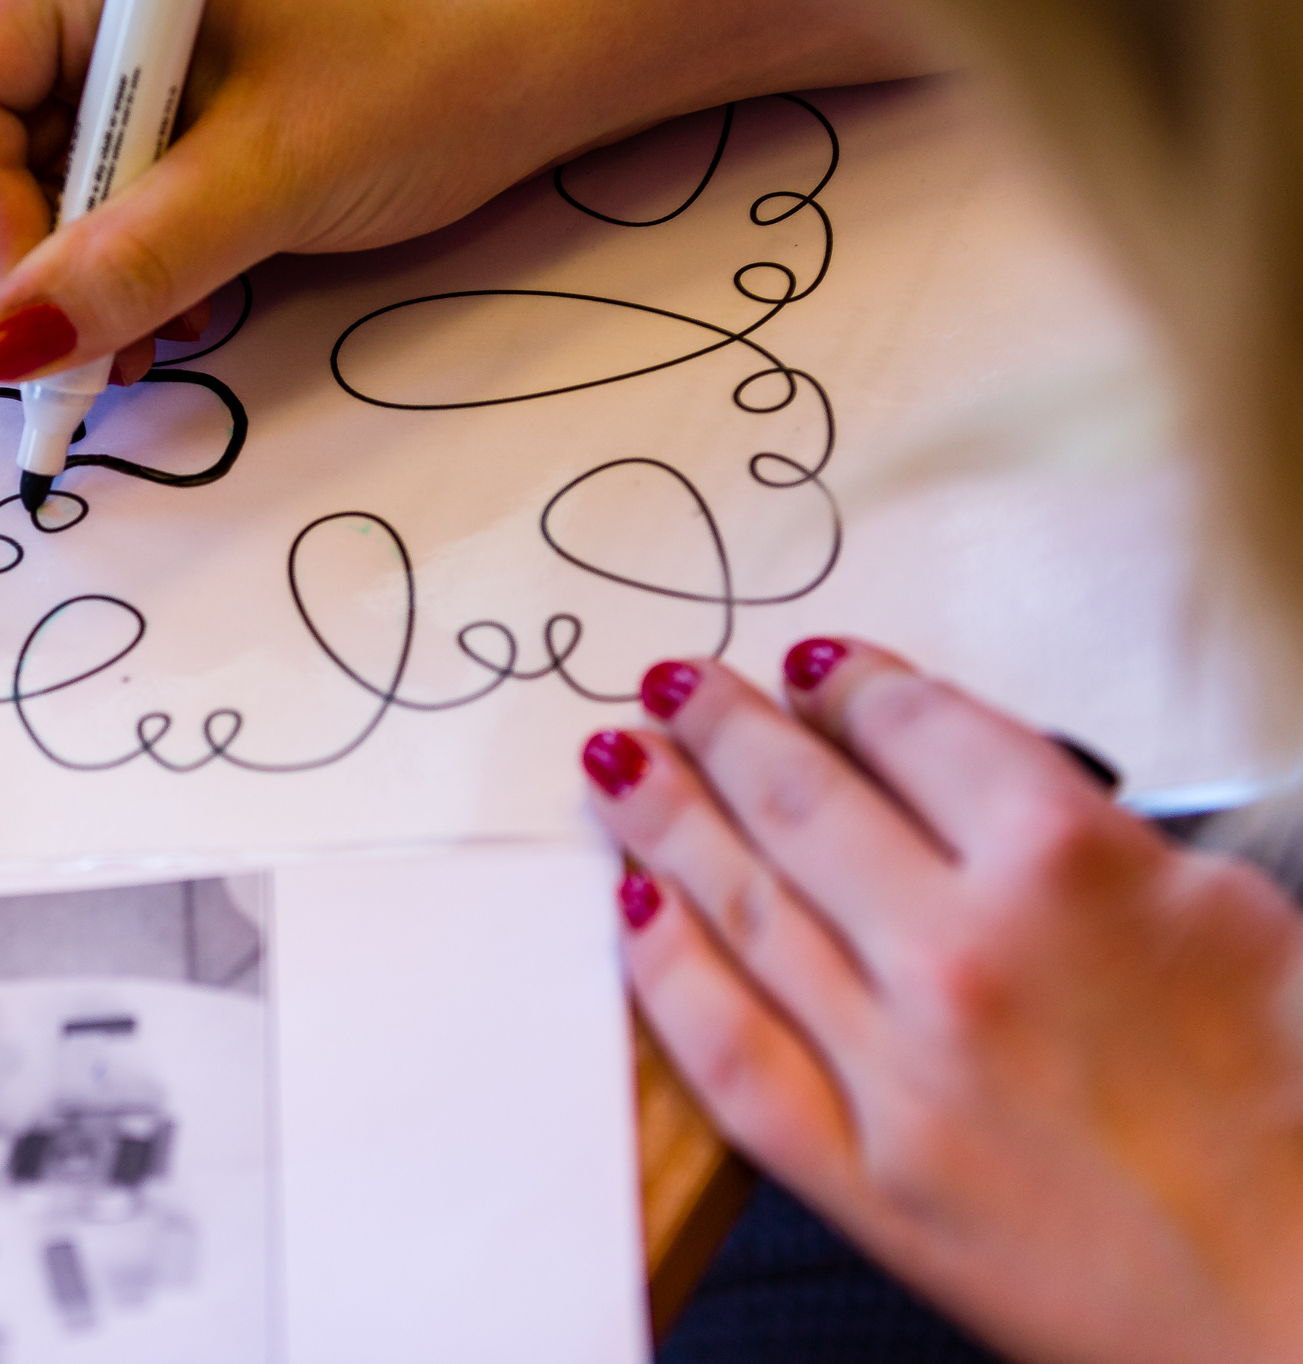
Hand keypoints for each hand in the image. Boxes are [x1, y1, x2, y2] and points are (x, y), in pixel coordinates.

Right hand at [0, 0, 924, 385]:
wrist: (557, 45)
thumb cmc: (429, 70)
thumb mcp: (272, 177)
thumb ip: (133, 261)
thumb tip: (6, 349)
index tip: (52, 316)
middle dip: (27, 256)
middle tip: (110, 344)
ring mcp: (131, 47)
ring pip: (35, 184)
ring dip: (82, 273)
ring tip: (162, 331)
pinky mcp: (178, 101)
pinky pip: (104, 192)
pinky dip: (129, 259)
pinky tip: (189, 298)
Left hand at [584, 640, 1302, 1363]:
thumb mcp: (1233, 908)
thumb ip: (1086, 824)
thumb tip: (972, 768)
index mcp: (1068, 864)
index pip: (910, 725)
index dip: (848, 682)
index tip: (813, 668)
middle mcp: (962, 955)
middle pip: (799, 796)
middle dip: (726, 722)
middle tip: (673, 681)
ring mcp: (898, 1072)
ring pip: (742, 905)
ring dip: (666, 815)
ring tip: (618, 755)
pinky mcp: (865, 1183)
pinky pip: (727, 1055)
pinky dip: (666, 970)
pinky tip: (632, 904)